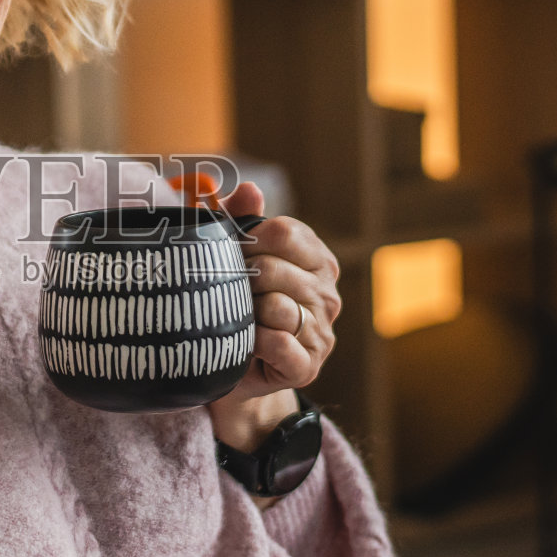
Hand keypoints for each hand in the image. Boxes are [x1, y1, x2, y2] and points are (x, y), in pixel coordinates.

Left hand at [207, 181, 341, 450]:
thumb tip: (248, 188)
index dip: (249, 239)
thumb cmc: (236, 305)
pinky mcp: (307, 365)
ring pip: (276, 306)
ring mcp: (322, 332)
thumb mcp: (236, 257)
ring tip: (239, 319)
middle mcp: (327, 295)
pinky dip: (256, 341)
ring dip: (247, 312)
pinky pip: (279, 343)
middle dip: (242, 279)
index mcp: (317, 260)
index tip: (232, 253)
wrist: (232, 368)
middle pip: (276, 268)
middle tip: (228, 292)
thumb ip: (242, 219)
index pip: (285, 232)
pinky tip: (246, 342)